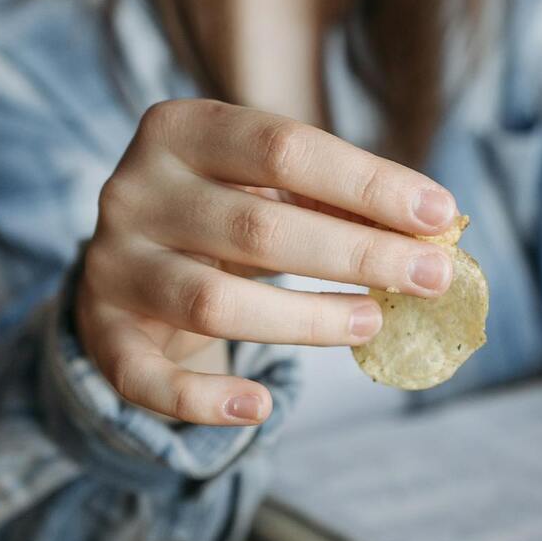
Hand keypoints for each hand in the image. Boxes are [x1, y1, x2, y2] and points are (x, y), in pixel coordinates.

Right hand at [74, 99, 457, 426]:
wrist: (131, 255)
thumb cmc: (225, 209)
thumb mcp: (268, 186)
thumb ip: (335, 199)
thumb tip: (431, 226)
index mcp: (180, 130)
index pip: (283, 147)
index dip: (367, 183)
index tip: (439, 212)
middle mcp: (135, 190)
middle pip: (256, 227)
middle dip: (356, 254)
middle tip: (431, 277)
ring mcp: (113, 263)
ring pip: (212, 301)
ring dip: (305, 320)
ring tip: (373, 322)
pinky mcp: (102, 331)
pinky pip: (145, 378)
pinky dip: (201, 401)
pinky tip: (259, 410)